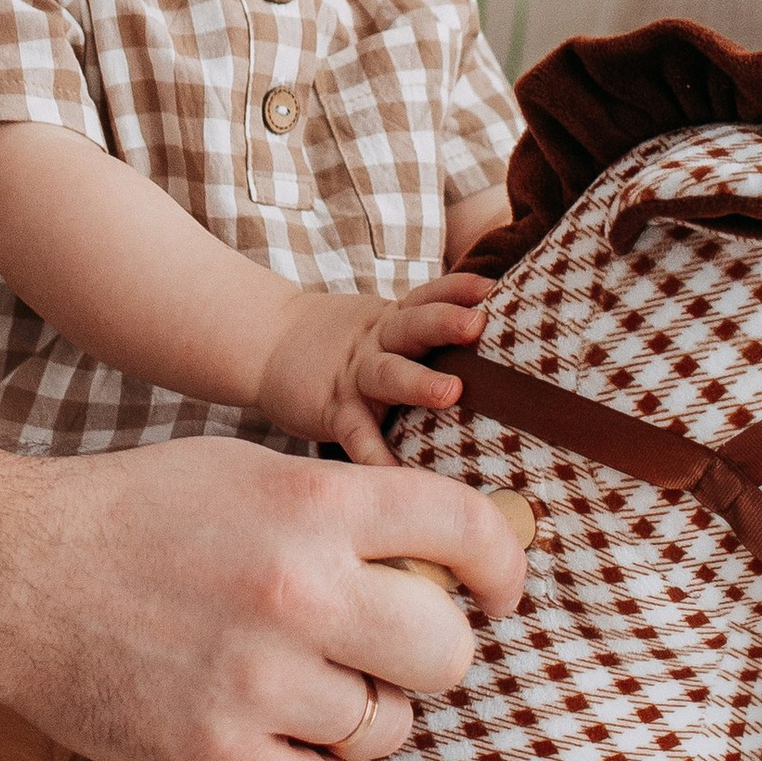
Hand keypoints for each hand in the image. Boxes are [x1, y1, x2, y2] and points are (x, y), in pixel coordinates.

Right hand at [0, 436, 530, 760]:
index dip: (502, 568)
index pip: (467, 532)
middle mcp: (297, 588)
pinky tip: (271, 741)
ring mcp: (256, 678)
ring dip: (359, 716)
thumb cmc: (133, 515)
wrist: (5, 571)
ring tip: (295, 686)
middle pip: (447, 654)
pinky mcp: (212, 756)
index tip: (496, 593)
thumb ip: (347, 512)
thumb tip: (451, 560)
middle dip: (425, 655)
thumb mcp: (250, 472)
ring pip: (387, 730)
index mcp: (313, 501)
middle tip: (379, 648)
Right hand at [253, 270, 493, 464]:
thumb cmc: (343, 344)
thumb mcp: (382, 325)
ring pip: (388, 374)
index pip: (429, 296)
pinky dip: (374, 453)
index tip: (494, 288)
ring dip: (419, 381)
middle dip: (447, 323)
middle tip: (478, 324)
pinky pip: (355, 433)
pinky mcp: (332, 409)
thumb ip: (423, 329)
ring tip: (450, 391)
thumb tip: (492, 340)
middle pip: (415, 326)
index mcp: (395, 320)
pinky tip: (395, 473)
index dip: (459, 289)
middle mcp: (378, 342)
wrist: (267, 343)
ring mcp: (354, 375)